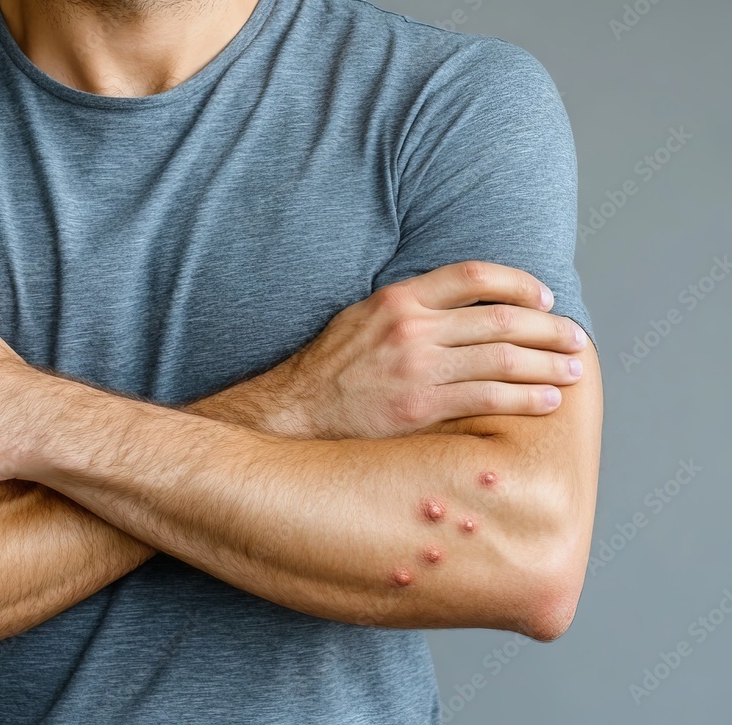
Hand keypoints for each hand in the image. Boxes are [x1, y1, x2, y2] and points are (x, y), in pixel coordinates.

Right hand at [264, 261, 587, 438]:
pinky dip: (525, 399)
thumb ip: (407, 308)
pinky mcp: (420, 407)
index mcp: (398, 300)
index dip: (519, 284)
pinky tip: (547, 401)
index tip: (543, 299)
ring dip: (547, 364)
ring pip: (502, 359)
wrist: (295, 412)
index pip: (473, 276)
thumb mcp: (361, 319)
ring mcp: (417, 368)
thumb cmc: (331, 370)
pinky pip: (487, 398)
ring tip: (574, 370)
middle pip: (500, 320)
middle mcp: (411, 328)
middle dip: (548, 329)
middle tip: (575, 338)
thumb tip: (457, 306)